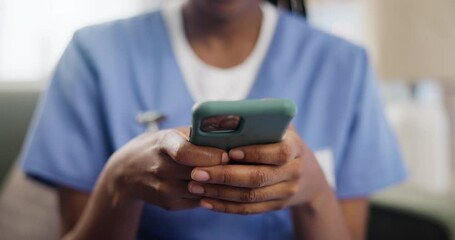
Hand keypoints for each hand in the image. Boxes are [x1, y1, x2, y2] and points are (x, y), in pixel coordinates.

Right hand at [103, 128, 228, 210]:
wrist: (127, 172)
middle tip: (246, 167)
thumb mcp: (172, 133)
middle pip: (199, 174)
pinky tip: (224, 187)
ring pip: (203, 190)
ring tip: (240, 178)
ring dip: (223, 186)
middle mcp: (161, 168)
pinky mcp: (169, 204)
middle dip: (224, 171)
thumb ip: (197, 134)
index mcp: (163, 144)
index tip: (228, 155)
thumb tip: (232, 133)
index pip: (185, 152)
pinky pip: (200, 201)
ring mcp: (164, 189)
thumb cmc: (159, 147)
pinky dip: (214, 195)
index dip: (210, 155)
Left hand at [187, 128, 328, 214]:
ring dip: (219, 193)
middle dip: (225, 176)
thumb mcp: (282, 127)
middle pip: (259, 178)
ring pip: (250, 197)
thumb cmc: (283, 143)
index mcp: (295, 147)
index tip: (229, 152)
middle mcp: (294, 172)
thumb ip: (264, 116)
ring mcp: (286, 192)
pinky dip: (225, 207)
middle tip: (197, 172)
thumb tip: (236, 109)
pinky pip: (248, 209)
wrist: (309, 179)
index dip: (254, 153)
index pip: (279, 152)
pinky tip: (205, 202)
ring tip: (195, 187)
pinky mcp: (275, 207)